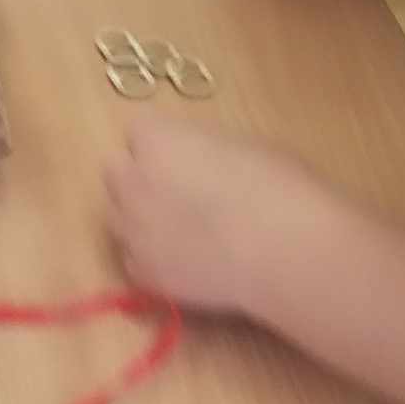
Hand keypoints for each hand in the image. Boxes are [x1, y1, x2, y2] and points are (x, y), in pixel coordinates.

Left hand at [103, 117, 358, 320]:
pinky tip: (186, 261)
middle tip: (177, 190)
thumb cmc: (278, 188)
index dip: (163, 142)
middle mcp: (131, 181)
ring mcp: (132, 230)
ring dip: (139, 216)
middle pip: (117, 170)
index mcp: (155, 140)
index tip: (185, 156)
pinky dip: (152, 257)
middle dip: (139, 175)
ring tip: (181, 229)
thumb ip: (200, 147)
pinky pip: (134, 258)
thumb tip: (193, 160)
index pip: (139, 130)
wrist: (286, 253)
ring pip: (117, 215)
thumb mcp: (241, 145)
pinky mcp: (142, 273)